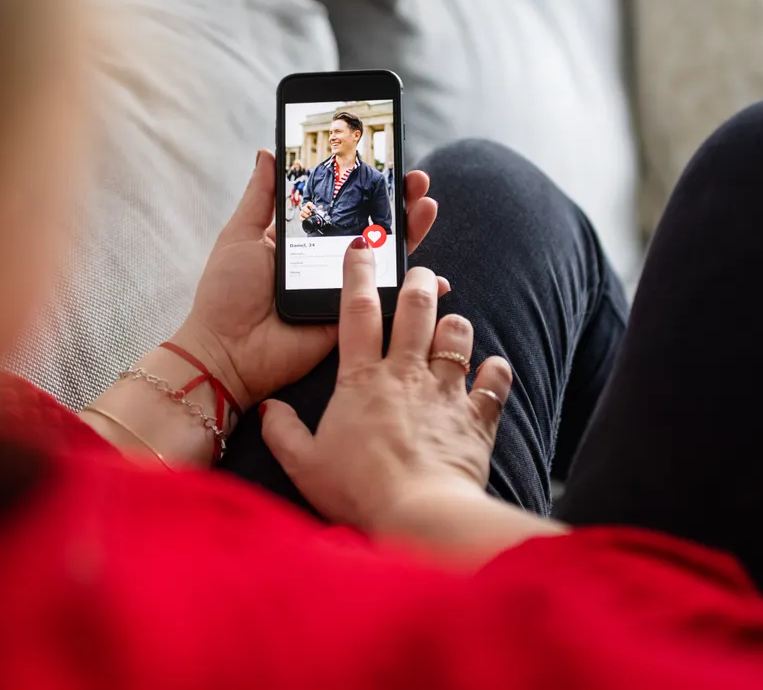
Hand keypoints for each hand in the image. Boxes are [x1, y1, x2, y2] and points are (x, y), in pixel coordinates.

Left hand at [171, 151, 440, 410]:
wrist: (226, 349)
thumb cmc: (227, 293)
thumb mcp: (242, 234)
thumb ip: (261, 196)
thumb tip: (268, 152)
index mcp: (303, 241)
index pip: (343, 207)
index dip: (366, 187)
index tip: (387, 163)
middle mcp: (327, 263)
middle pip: (373, 229)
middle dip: (399, 203)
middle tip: (417, 181)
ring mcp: (343, 291)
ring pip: (387, 261)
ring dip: (412, 234)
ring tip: (426, 207)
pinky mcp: (352, 319)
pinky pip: (388, 303)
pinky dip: (415, 293)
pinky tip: (436, 277)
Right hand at [258, 241, 513, 533]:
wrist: (419, 514)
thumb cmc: (358, 490)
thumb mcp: (304, 464)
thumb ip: (282, 432)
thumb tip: (267, 411)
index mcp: (361, 379)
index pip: (357, 312)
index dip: (357, 275)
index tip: (361, 247)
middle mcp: (406, 374)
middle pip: (415, 310)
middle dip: (417, 282)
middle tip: (418, 271)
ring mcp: (445, 392)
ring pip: (456, 337)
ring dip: (455, 324)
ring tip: (452, 320)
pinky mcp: (476, 418)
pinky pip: (493, 383)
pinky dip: (495, 372)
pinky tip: (492, 369)